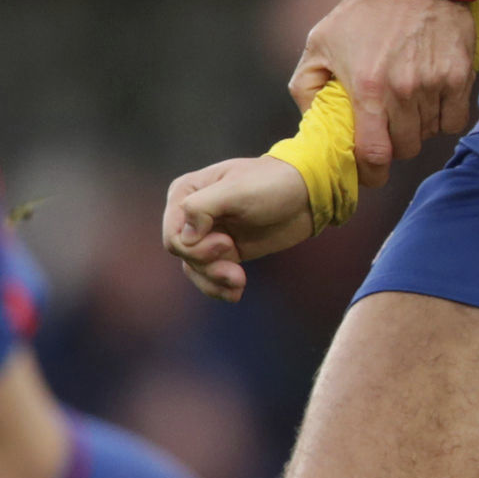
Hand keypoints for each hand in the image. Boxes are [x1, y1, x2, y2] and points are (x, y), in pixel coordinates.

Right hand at [162, 154, 317, 302]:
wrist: (306, 196)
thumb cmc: (272, 183)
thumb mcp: (237, 189)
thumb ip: (202, 206)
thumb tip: (184, 237)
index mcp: (186, 192)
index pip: (173, 234)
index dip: (195, 247)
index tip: (227, 243)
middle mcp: (191, 214)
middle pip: (183, 255)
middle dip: (208, 265)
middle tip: (237, 267)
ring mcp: (208, 234)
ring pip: (194, 269)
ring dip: (215, 280)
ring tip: (240, 282)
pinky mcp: (225, 251)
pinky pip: (209, 276)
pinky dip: (219, 288)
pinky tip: (235, 293)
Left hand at [291, 0, 476, 173]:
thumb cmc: (365, 10)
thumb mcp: (320, 40)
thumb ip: (306, 84)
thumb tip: (311, 121)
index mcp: (367, 88)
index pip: (374, 154)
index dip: (372, 173)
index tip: (370, 173)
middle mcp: (403, 91)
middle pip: (405, 148)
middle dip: (395, 146)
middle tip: (389, 130)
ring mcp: (434, 85)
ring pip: (430, 134)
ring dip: (419, 129)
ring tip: (408, 106)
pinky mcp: (459, 76)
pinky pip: (455, 120)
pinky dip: (444, 118)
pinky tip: (432, 101)